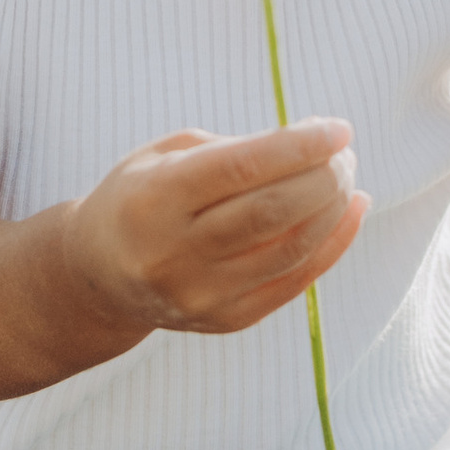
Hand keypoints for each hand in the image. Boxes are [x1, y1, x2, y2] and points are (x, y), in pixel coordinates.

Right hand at [67, 118, 367, 338]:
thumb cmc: (139, 198)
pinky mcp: (228, 320)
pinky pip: (294, 281)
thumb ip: (235, 150)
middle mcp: (175, 253)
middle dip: (324, 177)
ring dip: (333, 209)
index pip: (241, 168)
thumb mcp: (166, 156)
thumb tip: (313, 145)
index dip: (298, 146)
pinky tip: (352, 211)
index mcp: (154, 199)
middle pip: (271, 212)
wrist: (97, 277)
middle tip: (343, 154)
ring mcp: (202, 294)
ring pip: (291, 249)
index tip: (338, 128)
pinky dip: (333, 245)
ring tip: (346, 178)